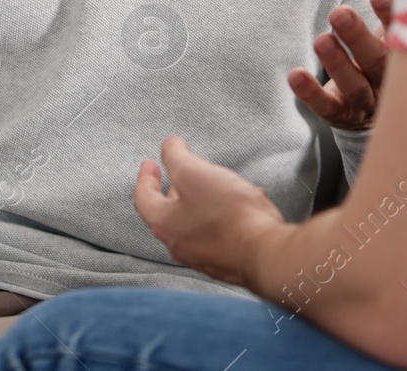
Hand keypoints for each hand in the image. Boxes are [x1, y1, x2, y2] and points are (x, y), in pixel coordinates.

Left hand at [134, 136, 286, 287]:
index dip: (145, 177)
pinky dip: (223, 215)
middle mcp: (179, 244)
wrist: (263, 252)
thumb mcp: (194, 172)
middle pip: (167, 214)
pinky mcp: (226, 260)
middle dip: (172, 191)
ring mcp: (203, 256)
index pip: (143, 198)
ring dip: (199, 202)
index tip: (150, 162)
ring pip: (194, 224)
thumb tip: (168, 145)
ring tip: (212, 186)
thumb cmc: (226, 213)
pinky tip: (243, 203)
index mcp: (164, 224)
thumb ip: (175, 156)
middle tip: (176, 176)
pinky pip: (218, 233)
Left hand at [287, 0, 392, 130]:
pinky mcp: (344, 117)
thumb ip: (403, 9)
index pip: (405, 37)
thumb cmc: (391, 56)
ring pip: (354, 86)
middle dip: (357, 37)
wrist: (393, 112)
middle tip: (340, 12)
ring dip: (337, 63)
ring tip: (321, 39)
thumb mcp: (401, 35)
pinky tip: (295, 74)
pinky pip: (327, 107)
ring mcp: (369, 104)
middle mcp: (391, 83)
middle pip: (377, 62)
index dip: (393, 15)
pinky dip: (310, 93)